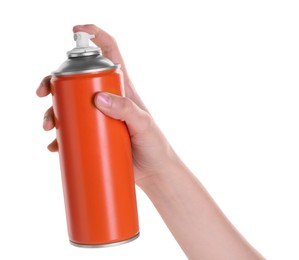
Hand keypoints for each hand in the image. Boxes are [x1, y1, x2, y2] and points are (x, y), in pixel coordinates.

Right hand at [36, 24, 174, 183]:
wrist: (154, 171)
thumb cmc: (154, 145)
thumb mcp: (143, 125)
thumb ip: (126, 110)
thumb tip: (97, 97)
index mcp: (122, 88)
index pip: (110, 53)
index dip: (95, 36)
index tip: (76, 32)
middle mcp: (108, 98)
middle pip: (77, 80)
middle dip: (55, 83)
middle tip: (44, 96)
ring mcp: (100, 117)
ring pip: (70, 106)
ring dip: (53, 112)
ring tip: (49, 128)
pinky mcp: (95, 135)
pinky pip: (72, 131)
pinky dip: (60, 136)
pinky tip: (54, 146)